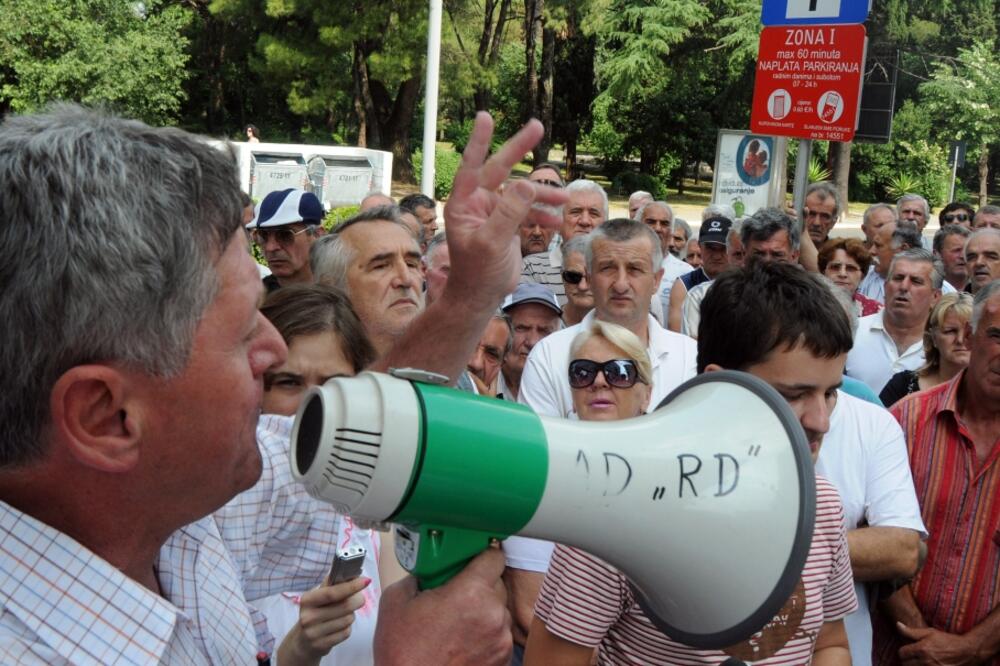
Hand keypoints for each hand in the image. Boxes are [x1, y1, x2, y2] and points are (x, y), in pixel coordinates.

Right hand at [278, 576, 370, 664]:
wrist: (302, 642)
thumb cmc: (315, 613)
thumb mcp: (317, 597)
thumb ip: (332, 584)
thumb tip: (351, 572)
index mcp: (307, 600)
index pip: (332, 592)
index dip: (351, 586)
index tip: (365, 580)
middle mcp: (308, 617)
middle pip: (345, 606)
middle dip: (357, 600)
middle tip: (359, 598)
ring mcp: (314, 633)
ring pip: (348, 619)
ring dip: (351, 615)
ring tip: (343, 615)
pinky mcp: (322, 645)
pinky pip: (346, 632)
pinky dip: (347, 628)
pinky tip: (339, 627)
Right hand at [374, 546, 511, 665]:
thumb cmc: (404, 655)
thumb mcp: (395, 602)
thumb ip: (417, 576)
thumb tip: (426, 570)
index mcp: (470, 593)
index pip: (494, 557)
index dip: (482, 555)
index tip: (473, 558)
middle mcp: (493, 614)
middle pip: (497, 583)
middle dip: (479, 584)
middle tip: (455, 593)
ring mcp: (501, 639)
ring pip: (499, 610)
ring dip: (484, 610)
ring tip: (457, 622)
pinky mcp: (503, 659)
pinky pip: (499, 634)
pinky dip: (486, 633)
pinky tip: (463, 640)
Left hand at [443, 113, 565, 312]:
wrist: (480, 298)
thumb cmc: (477, 273)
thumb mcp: (492, 243)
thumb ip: (508, 213)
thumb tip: (525, 184)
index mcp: (463, 204)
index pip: (471, 166)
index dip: (479, 141)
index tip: (485, 117)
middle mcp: (477, 203)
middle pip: (500, 170)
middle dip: (519, 150)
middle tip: (537, 126)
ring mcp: (493, 213)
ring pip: (520, 194)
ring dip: (543, 195)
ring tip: (566, 200)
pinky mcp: (506, 225)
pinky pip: (527, 212)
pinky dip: (543, 215)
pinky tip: (557, 222)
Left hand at [897, 623, 983, 664]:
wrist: (966, 651)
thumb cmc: (947, 640)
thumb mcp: (929, 632)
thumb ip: (911, 631)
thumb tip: (897, 625)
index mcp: (922, 649)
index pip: (901, 653)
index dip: (903, 651)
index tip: (908, 650)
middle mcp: (926, 661)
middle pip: (905, 664)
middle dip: (907, 660)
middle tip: (913, 656)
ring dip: (913, 665)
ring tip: (919, 661)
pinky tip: (924, 664)